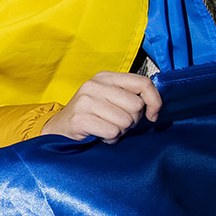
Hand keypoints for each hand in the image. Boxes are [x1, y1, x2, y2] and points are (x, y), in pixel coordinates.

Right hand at [41, 71, 160, 142]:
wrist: (60, 128)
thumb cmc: (93, 115)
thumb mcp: (111, 98)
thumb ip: (130, 96)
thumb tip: (154, 109)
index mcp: (106, 77)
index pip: (143, 83)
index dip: (154, 101)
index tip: (152, 115)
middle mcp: (94, 85)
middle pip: (136, 106)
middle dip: (132, 120)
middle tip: (117, 122)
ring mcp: (85, 101)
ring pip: (126, 121)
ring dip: (120, 131)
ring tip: (107, 128)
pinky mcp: (80, 118)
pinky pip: (112, 131)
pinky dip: (110, 138)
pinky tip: (100, 135)